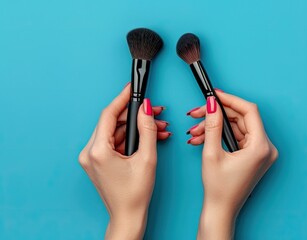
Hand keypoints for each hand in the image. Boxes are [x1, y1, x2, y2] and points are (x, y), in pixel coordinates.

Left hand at [78, 84, 170, 238]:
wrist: (127, 216)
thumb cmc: (135, 194)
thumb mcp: (147, 158)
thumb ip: (147, 130)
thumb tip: (146, 108)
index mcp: (97, 150)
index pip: (109, 114)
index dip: (123, 98)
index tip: (133, 88)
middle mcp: (89, 152)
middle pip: (112, 122)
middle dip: (135, 115)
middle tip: (155, 110)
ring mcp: (91, 158)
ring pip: (114, 132)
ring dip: (135, 128)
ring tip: (157, 127)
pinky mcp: (97, 162)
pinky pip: (113, 142)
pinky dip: (129, 138)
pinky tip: (148, 138)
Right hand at [186, 90, 277, 239]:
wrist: (221, 209)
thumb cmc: (219, 189)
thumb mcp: (212, 153)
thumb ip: (213, 125)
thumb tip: (213, 104)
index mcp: (261, 147)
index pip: (249, 111)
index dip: (230, 100)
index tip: (214, 94)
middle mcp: (266, 148)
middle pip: (242, 118)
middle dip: (217, 115)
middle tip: (196, 113)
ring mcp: (261, 152)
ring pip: (237, 127)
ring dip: (215, 126)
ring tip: (195, 132)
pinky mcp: (255, 155)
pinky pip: (238, 137)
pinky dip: (221, 135)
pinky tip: (202, 138)